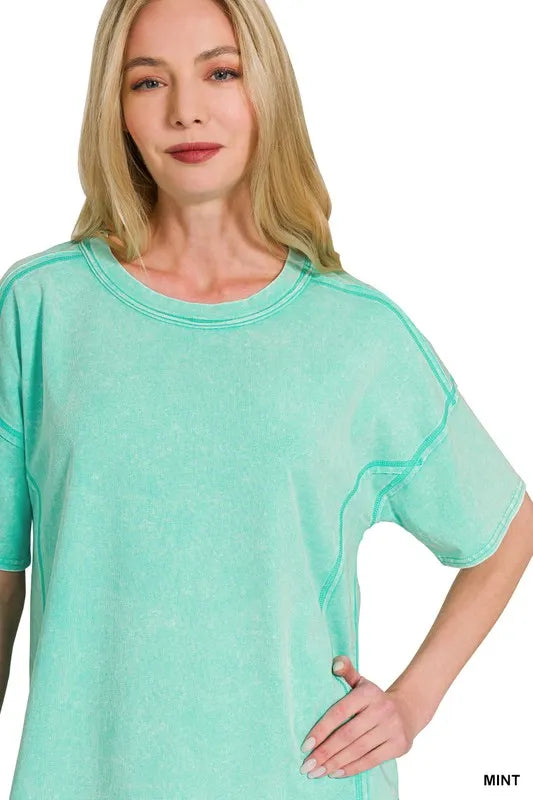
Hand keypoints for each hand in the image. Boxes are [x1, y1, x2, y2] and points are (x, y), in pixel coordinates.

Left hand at [299, 656, 417, 779]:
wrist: (408, 709)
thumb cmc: (374, 698)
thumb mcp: (361, 682)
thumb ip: (346, 671)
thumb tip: (334, 663)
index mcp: (368, 692)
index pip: (340, 712)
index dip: (322, 729)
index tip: (305, 745)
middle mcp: (381, 709)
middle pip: (347, 735)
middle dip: (325, 752)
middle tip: (307, 765)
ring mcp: (392, 728)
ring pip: (358, 749)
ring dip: (335, 763)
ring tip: (318, 772)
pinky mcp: (399, 745)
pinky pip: (372, 760)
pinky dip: (352, 768)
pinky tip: (336, 772)